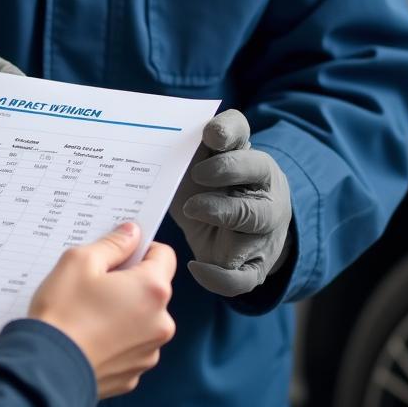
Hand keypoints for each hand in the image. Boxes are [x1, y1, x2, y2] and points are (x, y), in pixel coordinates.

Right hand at [29, 223, 175, 398]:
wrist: (46, 370)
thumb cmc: (63, 314)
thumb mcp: (80, 261)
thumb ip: (112, 244)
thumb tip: (130, 234)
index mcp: (152, 290)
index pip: (164, 255)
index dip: (141, 248)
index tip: (121, 251)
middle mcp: (160, 323)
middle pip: (152, 288)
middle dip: (129, 281)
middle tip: (96, 282)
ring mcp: (148, 351)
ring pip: (142, 317)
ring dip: (124, 310)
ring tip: (89, 311)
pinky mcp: (133, 373)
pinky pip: (131, 344)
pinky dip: (116, 337)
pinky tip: (90, 333)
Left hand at [170, 109, 291, 296]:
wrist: (240, 239)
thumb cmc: (209, 196)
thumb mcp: (196, 172)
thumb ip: (182, 158)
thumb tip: (142, 147)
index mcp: (243, 155)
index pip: (241, 132)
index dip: (227, 131)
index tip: (208, 135)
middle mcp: (263, 188)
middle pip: (256, 169)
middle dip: (225, 169)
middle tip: (197, 174)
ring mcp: (265, 227)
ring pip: (255, 216)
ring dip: (223, 211)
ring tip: (193, 209)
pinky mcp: (256, 266)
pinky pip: (245, 275)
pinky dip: (219, 275)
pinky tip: (195, 267)